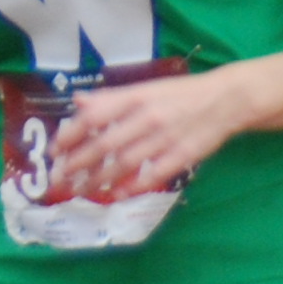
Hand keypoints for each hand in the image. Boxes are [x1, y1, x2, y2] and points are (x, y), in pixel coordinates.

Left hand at [49, 67, 242, 202]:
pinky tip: (116, 195)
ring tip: (80, 191)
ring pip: (124, 163)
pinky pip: (151, 175)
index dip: (71, 134)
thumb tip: (78, 102)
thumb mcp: (146, 88)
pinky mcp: (182, 155)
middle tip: (60, 179)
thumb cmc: (181, 93)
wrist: (227, 99)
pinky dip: (131, 187)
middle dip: (78, 164)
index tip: (55, 151)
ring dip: (98, 180)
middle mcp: (148, 116)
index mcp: (137, 97)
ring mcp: (165, 138)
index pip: (94, 116)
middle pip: (104, 144)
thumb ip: (112, 98)